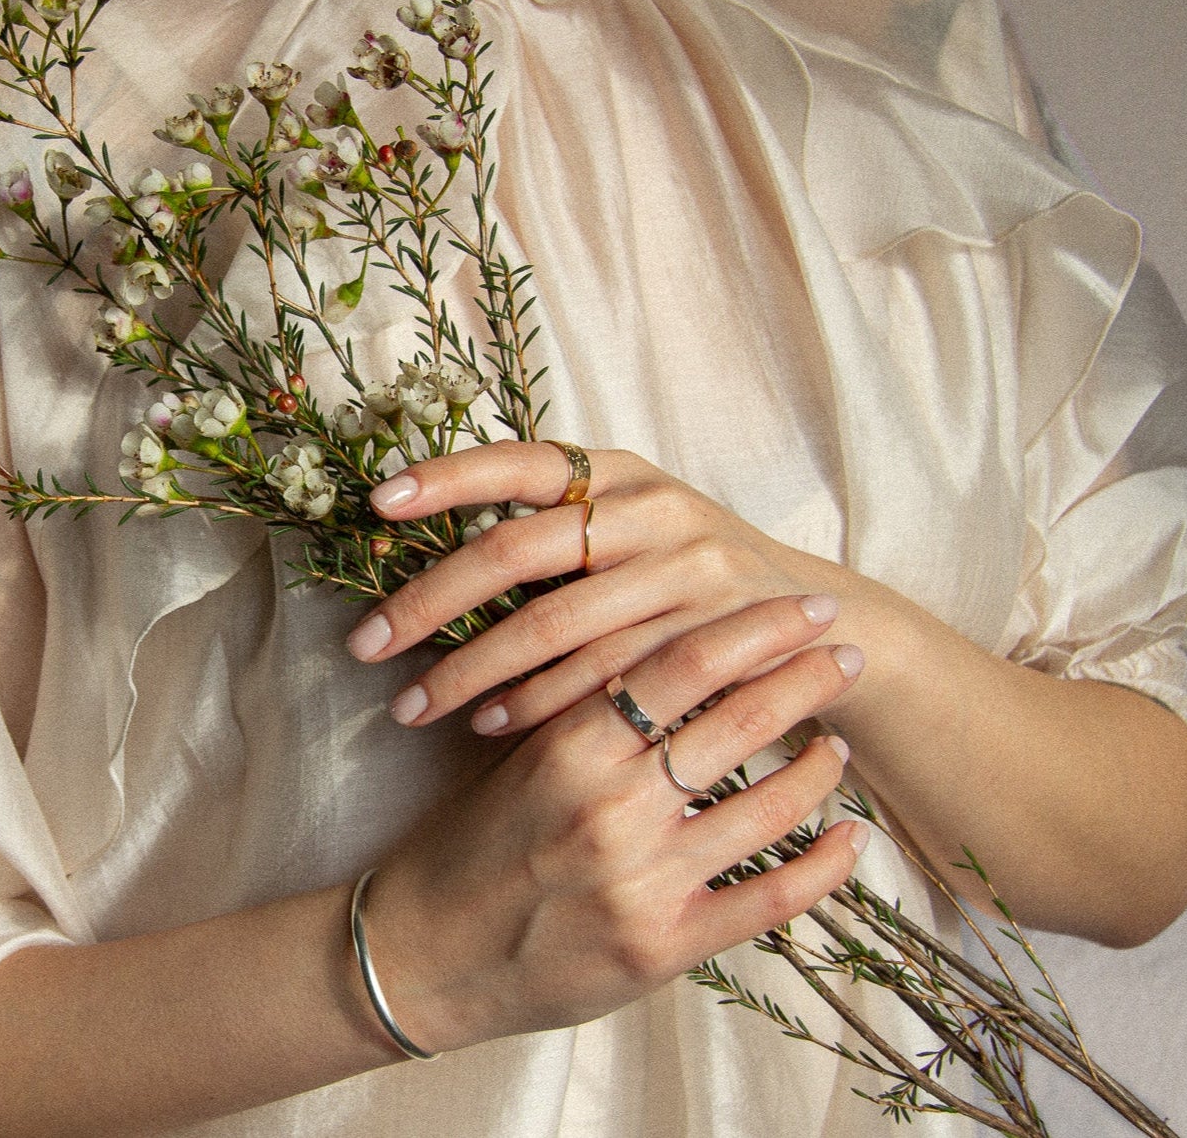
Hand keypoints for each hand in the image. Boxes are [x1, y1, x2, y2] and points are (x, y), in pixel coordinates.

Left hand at [346, 439, 870, 732]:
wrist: (821, 623)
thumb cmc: (688, 579)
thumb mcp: (632, 531)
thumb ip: (552, 531)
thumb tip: (427, 559)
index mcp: (617, 472)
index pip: (517, 461)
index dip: (447, 477)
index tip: (377, 504)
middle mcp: (649, 510)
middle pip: (516, 550)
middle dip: (429, 600)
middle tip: (364, 646)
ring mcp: (683, 573)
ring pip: (552, 624)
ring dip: (472, 671)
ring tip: (411, 707)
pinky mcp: (707, 638)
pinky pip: (602, 677)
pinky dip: (538, 703)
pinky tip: (489, 726)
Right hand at [358, 595, 867, 1051]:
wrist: (422, 955)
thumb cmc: (465, 848)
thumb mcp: (511, 760)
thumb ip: (581, 710)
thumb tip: (662, 648)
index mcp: (567, 749)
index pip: (681, 665)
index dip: (755, 629)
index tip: (804, 607)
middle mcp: (610, 809)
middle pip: (734, 723)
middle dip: (805, 680)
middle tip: (847, 653)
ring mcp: (641, 882)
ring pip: (766, 809)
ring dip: (818, 770)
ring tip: (838, 744)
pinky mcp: (662, 948)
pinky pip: (769, 901)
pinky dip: (823, 868)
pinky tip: (849, 840)